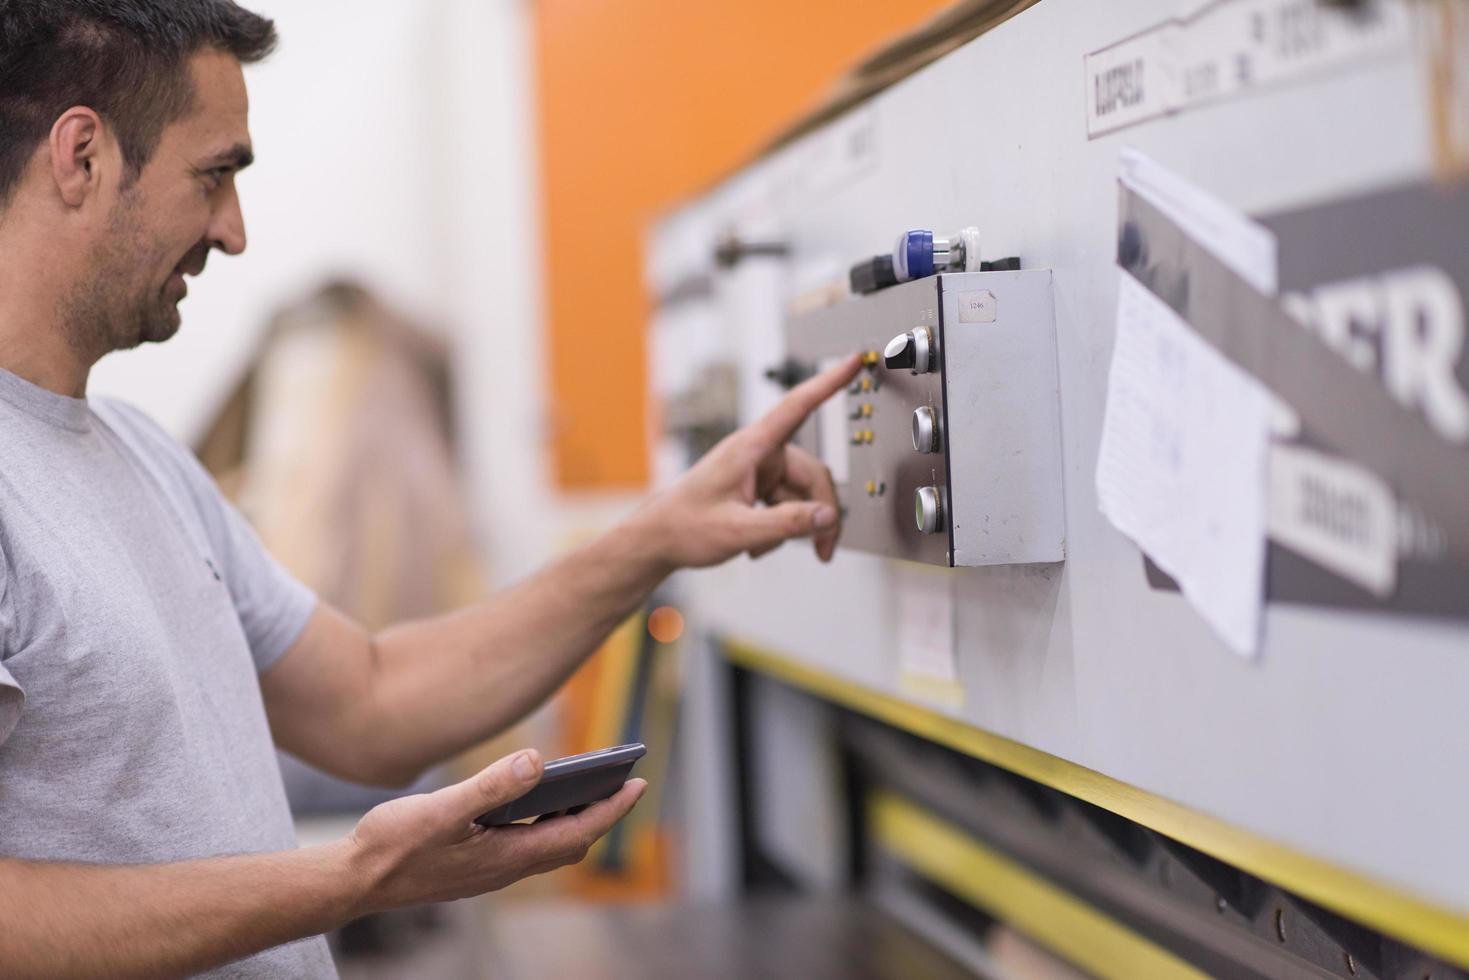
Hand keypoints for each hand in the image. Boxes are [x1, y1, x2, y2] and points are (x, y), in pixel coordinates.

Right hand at [344, 749, 644, 913]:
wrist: (352, 882)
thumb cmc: (392, 844)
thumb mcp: (443, 809)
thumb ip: (491, 786)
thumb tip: (539, 761)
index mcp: (508, 855)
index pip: (578, 830)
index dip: (612, 807)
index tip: (639, 782)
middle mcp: (506, 868)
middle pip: (572, 841)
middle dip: (601, 812)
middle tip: (622, 780)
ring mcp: (490, 870)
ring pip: (549, 845)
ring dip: (572, 817)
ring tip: (588, 784)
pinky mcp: (474, 867)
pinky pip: (526, 846)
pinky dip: (543, 822)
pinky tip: (533, 800)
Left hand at [634, 353, 861, 568]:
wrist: (657, 540)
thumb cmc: (684, 527)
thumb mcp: (738, 531)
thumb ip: (786, 524)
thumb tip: (826, 516)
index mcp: (751, 448)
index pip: (798, 406)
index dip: (829, 382)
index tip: (854, 360)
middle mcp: (759, 454)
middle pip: (813, 475)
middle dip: (821, 514)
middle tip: (824, 550)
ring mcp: (759, 471)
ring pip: (802, 494)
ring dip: (795, 526)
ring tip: (765, 548)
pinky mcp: (757, 487)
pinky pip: (788, 504)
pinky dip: (781, 527)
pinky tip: (757, 544)